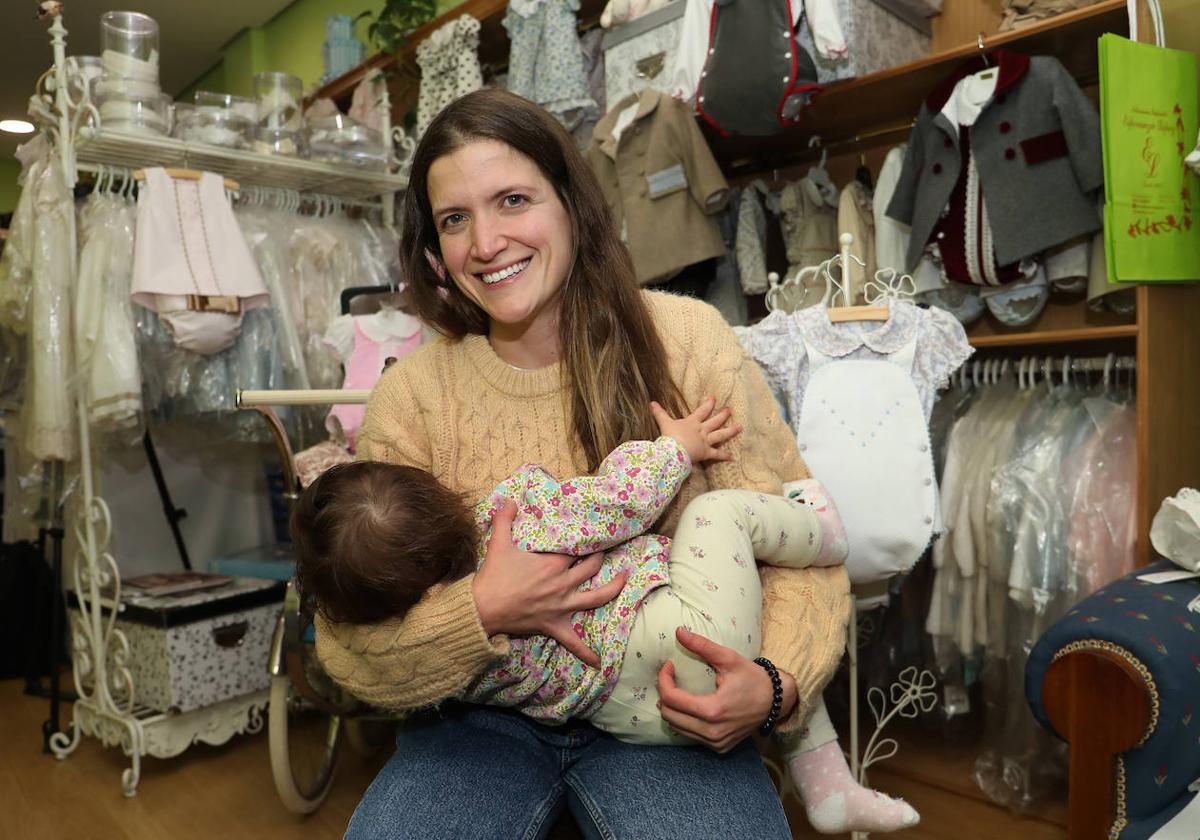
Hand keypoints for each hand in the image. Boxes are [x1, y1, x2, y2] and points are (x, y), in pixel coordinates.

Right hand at [472, 500, 626, 667]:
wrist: (483, 608)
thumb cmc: (493, 576)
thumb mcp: (499, 543)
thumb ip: (505, 518)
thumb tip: (510, 500)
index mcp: (552, 563)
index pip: (575, 547)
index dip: (583, 538)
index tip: (591, 531)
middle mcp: (562, 583)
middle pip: (591, 566)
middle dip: (599, 556)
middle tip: (605, 549)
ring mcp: (561, 605)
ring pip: (596, 597)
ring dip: (614, 588)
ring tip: (626, 579)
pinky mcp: (553, 625)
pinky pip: (573, 641)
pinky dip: (586, 652)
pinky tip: (599, 662)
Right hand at [649, 396, 741, 464]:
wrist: (673, 450)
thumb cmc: (670, 436)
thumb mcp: (664, 423)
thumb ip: (659, 413)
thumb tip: (651, 403)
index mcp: (692, 422)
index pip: (702, 411)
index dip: (709, 404)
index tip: (714, 398)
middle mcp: (701, 430)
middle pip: (715, 421)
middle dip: (723, 415)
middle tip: (730, 410)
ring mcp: (705, 441)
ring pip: (720, 435)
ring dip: (730, 431)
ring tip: (740, 427)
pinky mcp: (706, 452)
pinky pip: (717, 454)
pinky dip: (724, 456)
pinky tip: (733, 457)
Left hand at [656, 628, 797, 752]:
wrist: (775, 702)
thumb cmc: (753, 678)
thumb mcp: (729, 658)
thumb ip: (702, 645)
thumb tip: (678, 631)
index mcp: (713, 710)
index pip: (671, 699)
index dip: (664, 680)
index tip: (669, 666)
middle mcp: (712, 731)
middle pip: (669, 715)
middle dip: (664, 693)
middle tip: (670, 677)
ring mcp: (715, 743)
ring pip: (676, 727)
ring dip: (671, 708)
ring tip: (676, 690)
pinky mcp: (719, 747)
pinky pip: (690, 735)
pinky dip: (683, 720)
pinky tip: (688, 706)